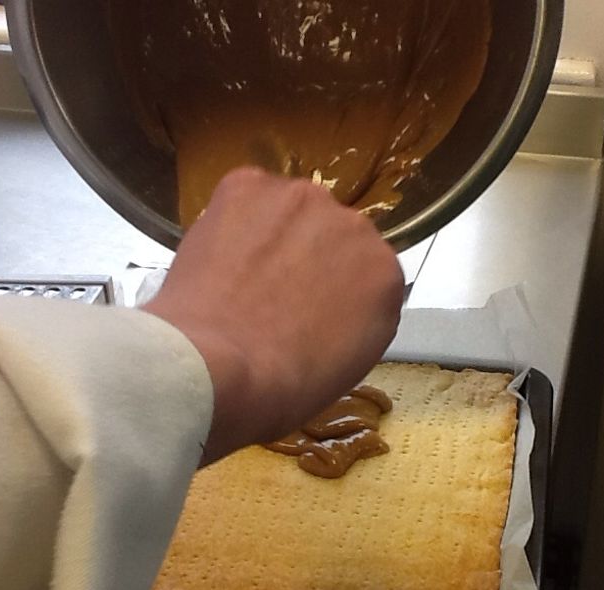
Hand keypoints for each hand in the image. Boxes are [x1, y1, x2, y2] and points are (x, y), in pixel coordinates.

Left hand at [143, 168, 403, 463]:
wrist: (219, 370)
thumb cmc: (285, 388)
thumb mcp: (349, 364)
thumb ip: (356, 316)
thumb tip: (333, 303)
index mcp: (385, 274)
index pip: (362, 271)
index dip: (331, 291)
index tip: (308, 311)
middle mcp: (355, 224)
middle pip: (329, 233)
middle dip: (305, 257)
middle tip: (270, 296)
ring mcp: (302, 199)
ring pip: (286, 211)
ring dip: (270, 235)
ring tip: (239, 278)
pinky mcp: (248, 186)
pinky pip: (244, 198)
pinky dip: (231, 221)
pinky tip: (219, 258)